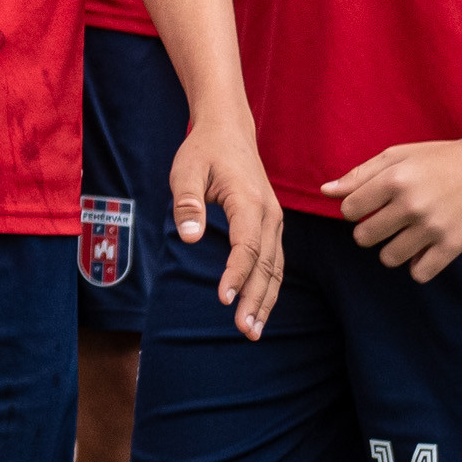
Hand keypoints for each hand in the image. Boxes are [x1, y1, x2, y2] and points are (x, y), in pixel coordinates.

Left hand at [168, 109, 285, 333]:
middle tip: (245, 330)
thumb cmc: (204, 150)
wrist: (229, 130)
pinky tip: (259, 307)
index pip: (247, 246)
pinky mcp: (271, 224)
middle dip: (256, 299)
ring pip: (276, 267)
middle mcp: (269, 214)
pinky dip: (269, 286)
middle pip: (267, 264)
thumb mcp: (185, 169)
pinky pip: (274, 260)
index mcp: (249, 201)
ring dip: (266, 299)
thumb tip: (189, 236)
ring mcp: (274, 220)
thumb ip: (187, 202)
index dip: (236, 274)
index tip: (223, 298)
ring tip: (253, 329)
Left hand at [327, 136, 461, 281]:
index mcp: (393, 179)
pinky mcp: (454, 244)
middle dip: (369, 233)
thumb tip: (325, 191)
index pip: (349, 211)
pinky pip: (420, 273)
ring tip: (405, 237)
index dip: (355, 211)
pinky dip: (417, 266)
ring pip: (389, 258)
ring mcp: (433, 226)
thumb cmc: (440, 158)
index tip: (370, 207)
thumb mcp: (397, 156)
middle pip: (364, 238)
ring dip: (392, 251)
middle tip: (387, 224)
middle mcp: (410, 204)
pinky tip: (423, 251)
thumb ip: (359, 175)